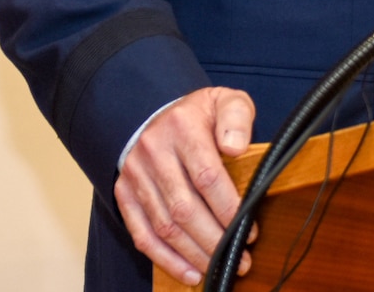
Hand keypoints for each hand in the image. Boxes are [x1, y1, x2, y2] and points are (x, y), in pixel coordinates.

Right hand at [113, 87, 258, 284]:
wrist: (157, 115)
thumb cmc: (201, 115)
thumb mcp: (225, 102)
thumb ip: (237, 118)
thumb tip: (236, 147)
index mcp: (182, 128)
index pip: (207, 176)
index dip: (228, 207)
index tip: (249, 228)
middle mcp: (153, 153)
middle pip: (184, 207)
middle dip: (214, 239)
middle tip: (240, 257)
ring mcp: (135, 176)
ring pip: (164, 226)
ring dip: (194, 253)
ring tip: (219, 267)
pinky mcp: (125, 195)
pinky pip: (142, 234)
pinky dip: (166, 258)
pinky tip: (189, 272)